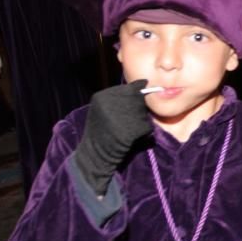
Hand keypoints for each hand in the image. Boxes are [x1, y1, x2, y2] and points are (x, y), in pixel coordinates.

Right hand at [72, 80, 152, 195]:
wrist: (94, 158)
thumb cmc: (103, 133)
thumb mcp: (105, 110)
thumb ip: (120, 97)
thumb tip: (143, 82)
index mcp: (101, 96)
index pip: (131, 89)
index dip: (134, 100)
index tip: (126, 112)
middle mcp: (108, 104)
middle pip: (139, 99)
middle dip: (138, 112)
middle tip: (126, 125)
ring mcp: (118, 117)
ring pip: (144, 113)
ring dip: (141, 123)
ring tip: (126, 132)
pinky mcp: (128, 130)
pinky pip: (147, 127)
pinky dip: (144, 133)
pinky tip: (131, 139)